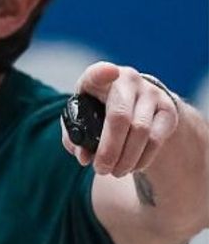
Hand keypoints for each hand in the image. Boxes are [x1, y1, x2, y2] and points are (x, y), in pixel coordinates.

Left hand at [61, 62, 179, 176]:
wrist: (139, 106)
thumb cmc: (100, 112)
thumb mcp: (83, 118)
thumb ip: (75, 137)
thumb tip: (83, 156)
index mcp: (98, 79)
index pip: (98, 73)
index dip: (103, 73)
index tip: (109, 72)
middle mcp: (127, 80)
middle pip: (120, 116)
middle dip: (109, 149)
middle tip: (101, 170)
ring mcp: (150, 93)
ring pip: (140, 131)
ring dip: (126, 158)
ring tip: (115, 172)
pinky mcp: (168, 109)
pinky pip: (156, 139)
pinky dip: (143, 158)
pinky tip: (133, 167)